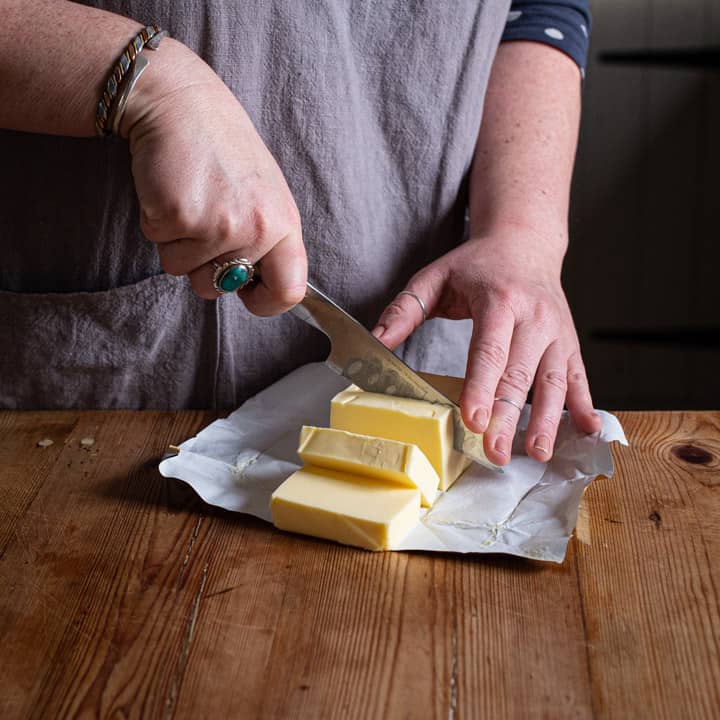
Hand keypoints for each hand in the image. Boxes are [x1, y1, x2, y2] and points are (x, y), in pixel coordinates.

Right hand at [123, 40, 305, 314]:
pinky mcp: (178, 216)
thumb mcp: (265, 196)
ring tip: (190, 197)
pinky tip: (171, 189)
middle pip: (219, 288)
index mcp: (285, 225)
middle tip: (206, 215)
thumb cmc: (223, 152)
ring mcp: (219, 225)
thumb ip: (266, 242)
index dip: (265, 302)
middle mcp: (257, 230)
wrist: (183, 104)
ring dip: (177, 241)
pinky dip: (157, 222)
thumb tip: (256, 286)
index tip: (247, 293)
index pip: (290, 291)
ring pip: (183, 270)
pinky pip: (158, 244)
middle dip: (202, 263)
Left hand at [371, 226, 601, 465]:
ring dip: (548, 420)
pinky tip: (588, 430)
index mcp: (498, 300)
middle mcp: (534, 317)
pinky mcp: (569, 341)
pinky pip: (579, 376)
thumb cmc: (476, 265)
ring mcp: (557, 331)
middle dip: (507, 416)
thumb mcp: (435, 277)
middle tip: (495, 452)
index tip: (471, 419)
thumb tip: (377, 340)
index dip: (480, 387)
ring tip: (538, 453)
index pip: (488, 350)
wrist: (525, 243)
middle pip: (520, 373)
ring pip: (554, 380)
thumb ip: (405, 308)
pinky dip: (586, 404)